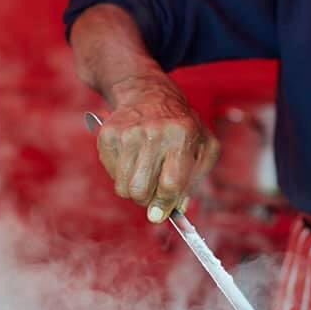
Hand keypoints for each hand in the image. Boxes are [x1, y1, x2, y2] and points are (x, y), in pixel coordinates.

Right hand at [95, 77, 219, 222]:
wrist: (148, 94)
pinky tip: (133, 158)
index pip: (170, 183)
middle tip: (153, 193)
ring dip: (134, 189)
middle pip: (141, 190)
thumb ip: (196, 179)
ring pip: (124, 187)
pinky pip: (111, 174)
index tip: (159, 215)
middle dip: (147, 200)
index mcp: (182, 134)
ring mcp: (128, 132)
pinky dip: (122, 175)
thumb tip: (177, 208)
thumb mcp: (202, 146)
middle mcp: (154, 132)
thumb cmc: (181, 126)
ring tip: (145, 173)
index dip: (165, 204)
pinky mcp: (108, 134)